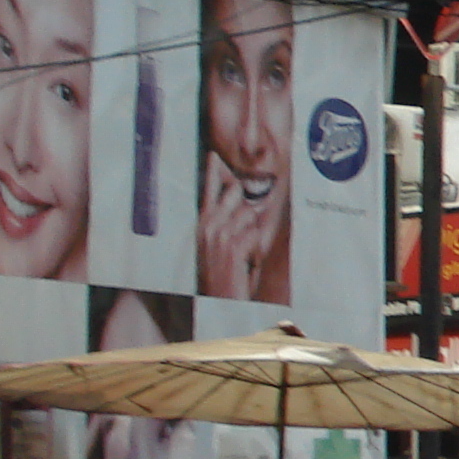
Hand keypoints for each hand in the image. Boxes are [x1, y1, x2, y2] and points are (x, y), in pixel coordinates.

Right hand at [198, 157, 286, 299]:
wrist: (218, 302)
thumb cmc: (223, 274)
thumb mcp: (219, 247)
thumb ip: (228, 225)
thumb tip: (245, 206)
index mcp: (202, 224)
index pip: (207, 191)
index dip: (212, 172)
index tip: (213, 155)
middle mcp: (207, 226)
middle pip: (235, 193)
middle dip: (248, 204)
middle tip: (243, 231)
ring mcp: (219, 235)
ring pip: (250, 214)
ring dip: (253, 233)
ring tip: (243, 253)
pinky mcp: (232, 247)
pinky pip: (255, 233)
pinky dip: (256, 247)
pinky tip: (245, 262)